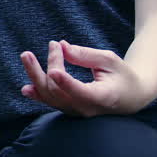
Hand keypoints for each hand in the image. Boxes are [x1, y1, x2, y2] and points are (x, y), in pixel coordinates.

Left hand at [19, 40, 144, 116]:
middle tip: (52, 44)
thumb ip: (86, 55)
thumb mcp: (110, 60)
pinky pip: (50, 103)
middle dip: (51, 65)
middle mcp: (86, 109)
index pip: (80, 92)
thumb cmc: (122, 76)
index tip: (53, 69)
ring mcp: (76, 112)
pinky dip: (37, 95)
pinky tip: (26, 89)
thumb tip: (61, 46)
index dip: (65, 82)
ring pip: (50, 97)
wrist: (130, 97)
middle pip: (58, 92)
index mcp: (102, 97)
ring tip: (26, 55)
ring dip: (36, 76)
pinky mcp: (69, 109)